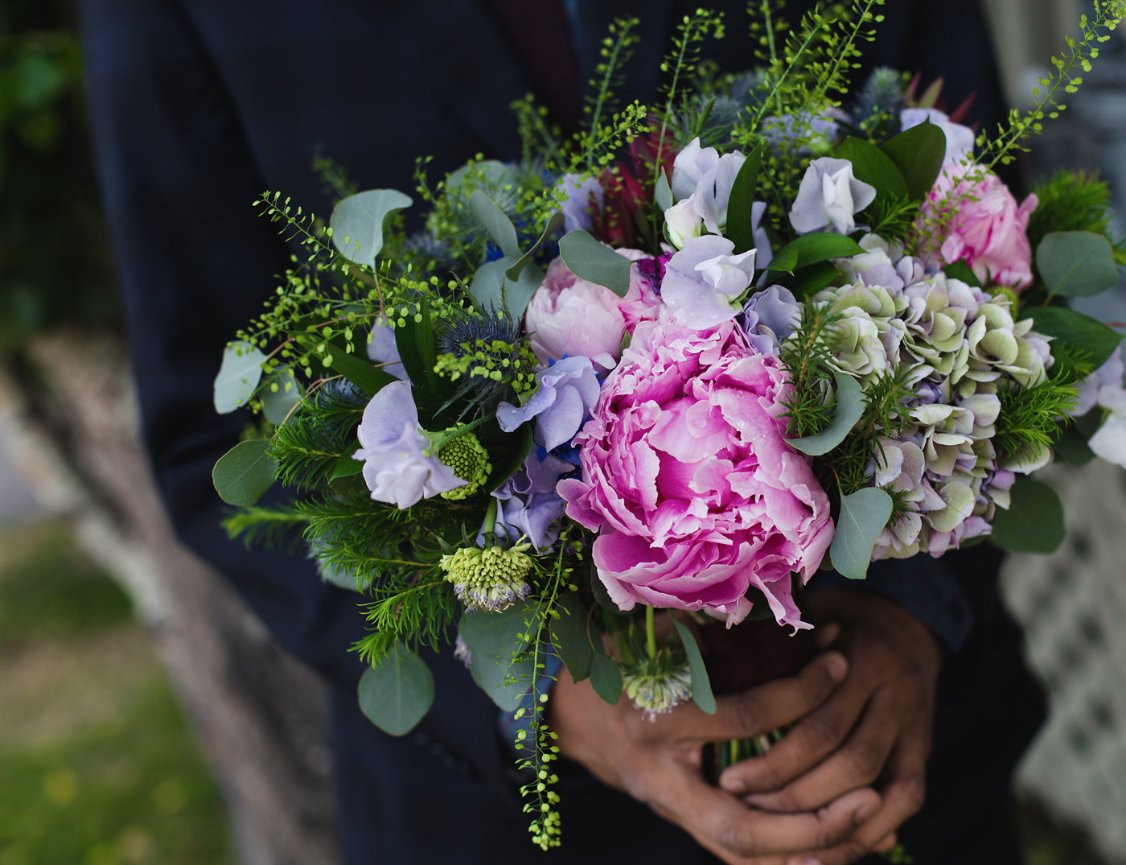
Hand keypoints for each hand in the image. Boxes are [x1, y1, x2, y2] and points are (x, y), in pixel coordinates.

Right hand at [551, 649, 882, 863]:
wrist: (573, 716)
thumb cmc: (616, 666)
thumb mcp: (648, 635)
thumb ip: (698, 623)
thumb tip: (762, 597)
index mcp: (653, 719)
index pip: (743, 716)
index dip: (799, 691)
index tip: (840, 661)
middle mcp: (658, 777)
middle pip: (740, 822)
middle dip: (810, 819)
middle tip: (870, 797)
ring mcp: (668, 809)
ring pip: (741, 853)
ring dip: (806, 850)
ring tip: (865, 830)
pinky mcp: (680, 822)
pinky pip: (736, 855)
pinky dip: (784, 857)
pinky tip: (831, 848)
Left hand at [718, 589, 941, 864]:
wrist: (903, 621)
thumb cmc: (829, 624)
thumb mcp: (799, 626)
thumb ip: (763, 651)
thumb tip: (695, 659)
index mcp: (855, 650)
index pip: (811, 715)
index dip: (771, 755)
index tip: (727, 779)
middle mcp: (890, 683)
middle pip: (838, 750)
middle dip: (788, 789)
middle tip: (745, 807)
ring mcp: (911, 716)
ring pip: (869, 779)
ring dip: (823, 814)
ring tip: (777, 835)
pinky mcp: (924, 745)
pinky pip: (906, 796)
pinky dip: (869, 830)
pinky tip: (829, 852)